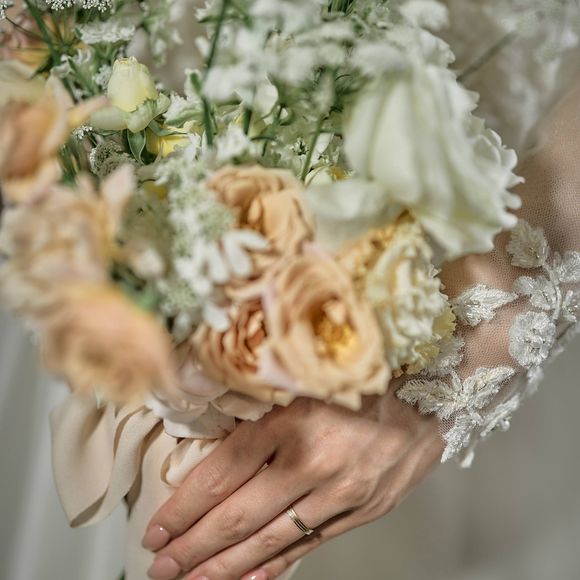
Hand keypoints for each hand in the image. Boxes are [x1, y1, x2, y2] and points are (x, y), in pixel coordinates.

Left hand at [143, 389, 443, 579]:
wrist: (435, 383)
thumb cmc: (363, 368)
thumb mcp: (302, 372)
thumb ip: (257, 400)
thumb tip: (207, 425)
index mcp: (292, 419)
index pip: (222, 473)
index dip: (183, 506)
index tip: (156, 529)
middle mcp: (315, 463)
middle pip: (239, 515)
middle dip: (194, 547)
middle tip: (161, 568)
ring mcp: (343, 493)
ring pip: (272, 539)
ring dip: (227, 565)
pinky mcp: (366, 508)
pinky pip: (314, 543)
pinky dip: (278, 564)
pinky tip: (251, 579)